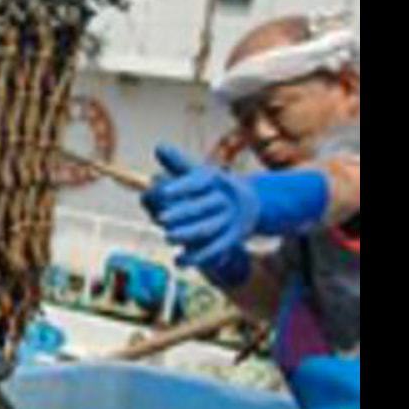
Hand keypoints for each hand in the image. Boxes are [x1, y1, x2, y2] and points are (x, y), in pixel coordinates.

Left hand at [142, 145, 257, 282]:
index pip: (196, 181)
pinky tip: (178, 262)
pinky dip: (197, 257)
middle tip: (160, 218)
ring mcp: (228, 219)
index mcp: (214, 179)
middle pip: (202, 206)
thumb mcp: (198, 172)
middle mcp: (223, 198)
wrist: (249, 204)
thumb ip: (177, 164)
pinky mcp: (230, 239)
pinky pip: (215, 249)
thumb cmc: (213, 187)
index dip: (181, 186)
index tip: (162, 191)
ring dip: (188, 234)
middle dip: (182, 212)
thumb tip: (159, 146)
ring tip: (167, 238)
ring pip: (207, 228)